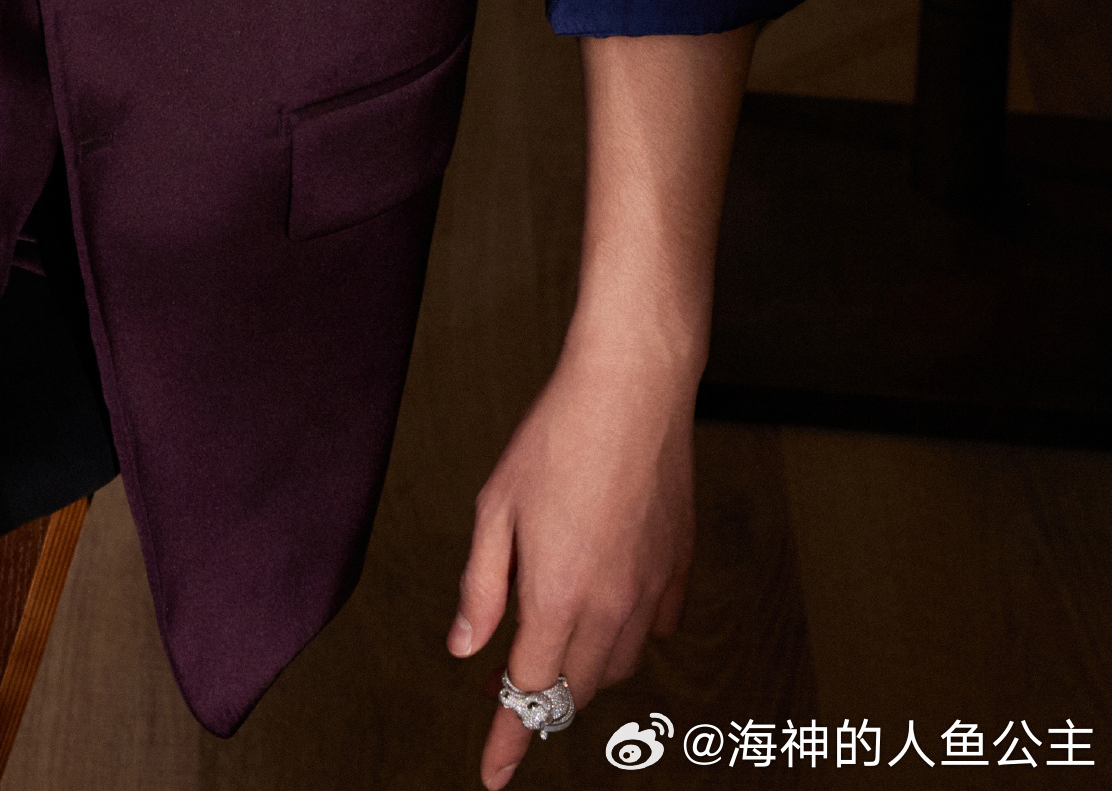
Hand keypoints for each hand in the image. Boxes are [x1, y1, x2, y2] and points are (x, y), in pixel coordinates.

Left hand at [448, 334, 694, 784]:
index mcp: (558, 596)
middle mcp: (611, 606)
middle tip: (514, 685)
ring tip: (557, 637)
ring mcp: (652, 589)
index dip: (508, 739)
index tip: (494, 774)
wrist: (632, 390)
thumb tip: (464, 646)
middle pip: (577, 689)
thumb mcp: (495, 507)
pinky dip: (630, 636)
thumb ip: (481, 587)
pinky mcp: (679, 566)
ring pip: (619, 665)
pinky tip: (610, 608)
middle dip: (544, 701)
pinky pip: (658, 628)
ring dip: (585, 670)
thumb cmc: (559, 436)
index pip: (528, 692)